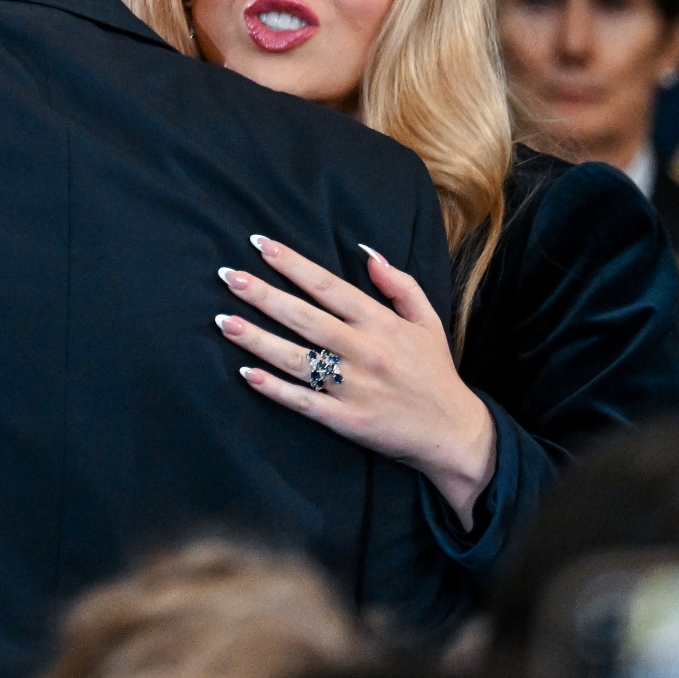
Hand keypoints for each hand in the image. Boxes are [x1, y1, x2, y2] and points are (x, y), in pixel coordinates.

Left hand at [217, 235, 497, 524]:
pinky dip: (274, 388)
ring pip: (297, 358)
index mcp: (381, 323)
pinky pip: (304, 402)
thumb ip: (399, 284)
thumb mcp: (427, 320)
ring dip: (258, 339)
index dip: (293, 264)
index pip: (329, 286)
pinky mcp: (347, 420)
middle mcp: (365, 351)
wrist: (453, 433)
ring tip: (224, 321)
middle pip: (305, 317)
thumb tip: (366, 252)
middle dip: (264, 295)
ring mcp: (354, 387)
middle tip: (228, 276)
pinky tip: (246, 373)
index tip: (261, 244)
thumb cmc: (435, 372)